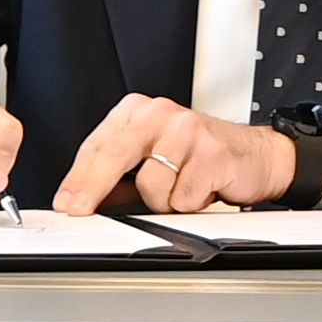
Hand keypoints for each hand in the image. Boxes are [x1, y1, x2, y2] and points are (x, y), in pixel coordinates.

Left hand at [52, 92, 297, 216]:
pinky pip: (182, 199)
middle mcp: (160, 114)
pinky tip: (201, 190)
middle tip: (78, 210)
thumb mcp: (154, 153)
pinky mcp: (210, 153)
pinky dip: (189, 205)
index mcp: (138, 111)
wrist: (255, 155)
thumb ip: (120, 171)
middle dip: (91, 187)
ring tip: (180, 189)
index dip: (78, 177)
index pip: (98, 144)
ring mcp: (186, 131)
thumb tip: (85, 200)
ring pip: (150, 186)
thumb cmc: (200, 155)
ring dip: (163, 203)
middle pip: (114, 154)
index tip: (66, 201)